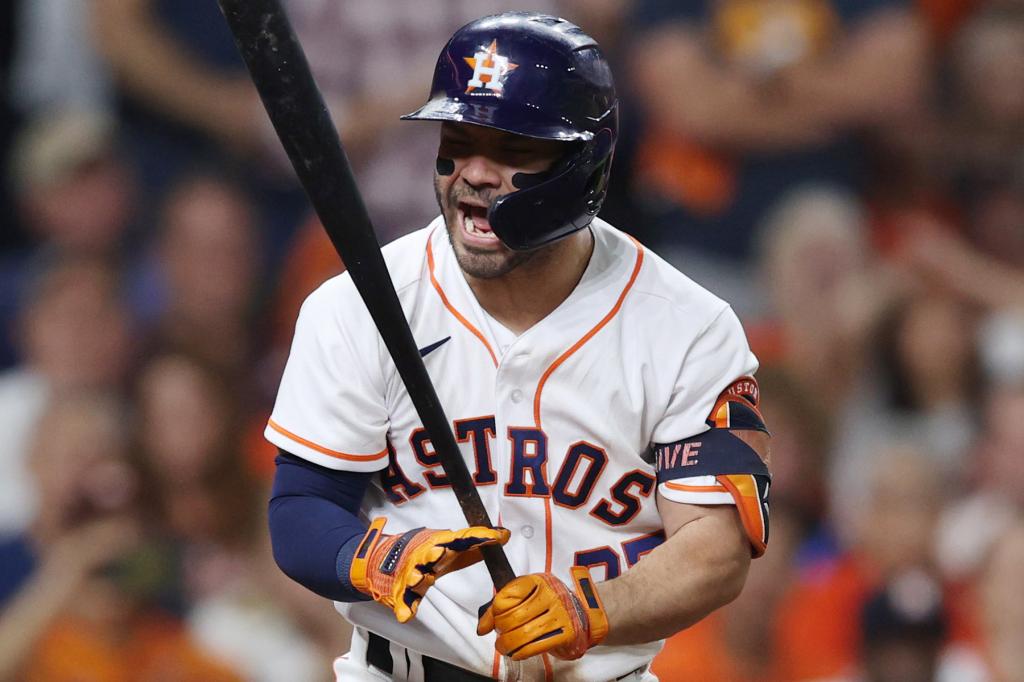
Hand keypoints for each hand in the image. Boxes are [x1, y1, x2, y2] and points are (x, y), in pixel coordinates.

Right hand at [351, 517, 509, 622]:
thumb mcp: (449, 547)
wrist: (382, 559)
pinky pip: (402, 601)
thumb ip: (474, 545)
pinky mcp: (398, 591)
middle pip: (430, 553)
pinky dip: (404, 607)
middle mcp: (423, 555)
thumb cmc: (423, 553)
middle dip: (434, 553)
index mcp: (439, 543)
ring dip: (416, 578)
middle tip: (440, 553)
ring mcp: (409, 573)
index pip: (461, 538)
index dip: (478, 536)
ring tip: (420, 580)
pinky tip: (407, 615)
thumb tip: (504, 535)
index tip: (496, 536)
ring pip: (413, 575)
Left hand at [477, 566, 608, 660]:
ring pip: (522, 634)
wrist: (584, 614)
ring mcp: (560, 614)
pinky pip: (535, 647)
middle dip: (501, 630)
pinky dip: (520, 653)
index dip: (496, 611)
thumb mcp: (528, 596)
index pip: (507, 595)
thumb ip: (503, 607)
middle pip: (513, 616)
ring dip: (507, 645)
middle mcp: (550, 594)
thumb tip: (482, 628)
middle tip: (500, 635)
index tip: (496, 619)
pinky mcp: (566, 633)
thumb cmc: (550, 605)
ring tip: (504, 646)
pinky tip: (517, 653)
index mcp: (538, 581)